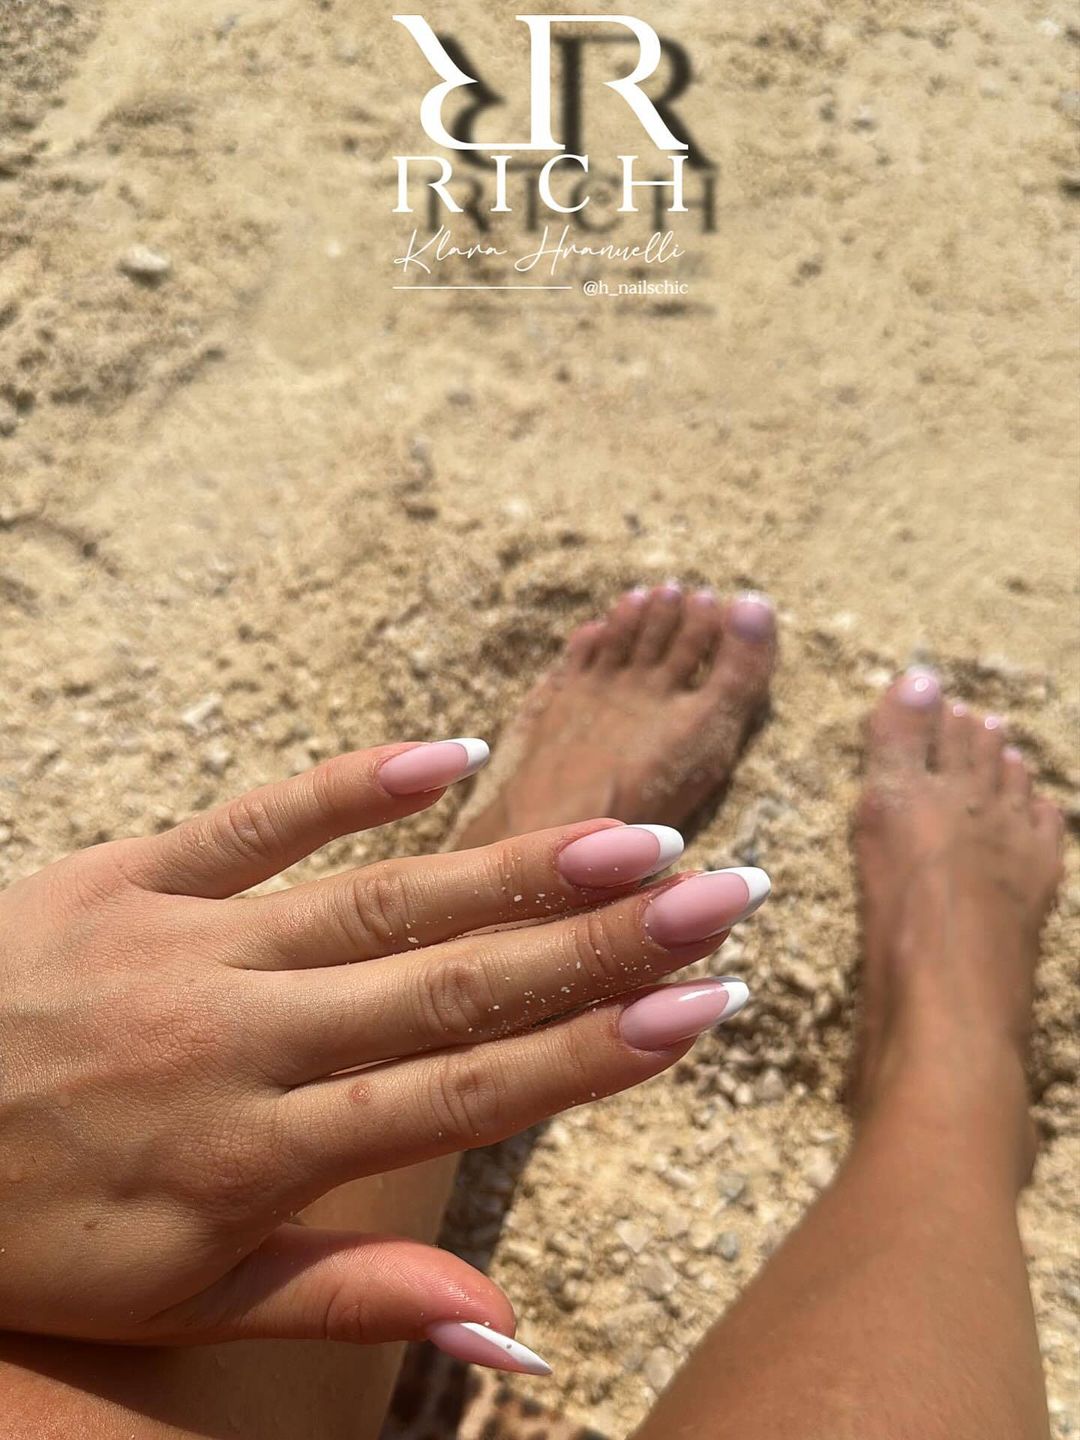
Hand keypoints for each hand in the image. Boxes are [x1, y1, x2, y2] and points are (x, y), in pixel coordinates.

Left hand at [0, 739, 764, 1362]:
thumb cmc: (24, 1235)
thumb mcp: (177, 1301)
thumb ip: (345, 1294)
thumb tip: (509, 1334)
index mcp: (255, 1155)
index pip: (462, 1091)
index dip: (594, 1052)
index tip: (706, 1010)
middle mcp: (239, 1036)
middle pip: (450, 981)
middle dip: (600, 941)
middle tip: (720, 894)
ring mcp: (186, 942)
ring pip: (378, 897)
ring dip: (512, 867)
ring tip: (631, 837)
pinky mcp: (127, 874)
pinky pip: (254, 818)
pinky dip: (352, 785)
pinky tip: (449, 756)